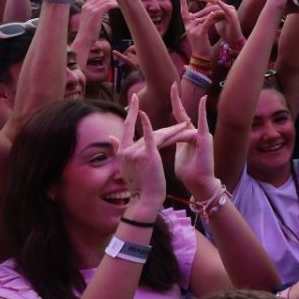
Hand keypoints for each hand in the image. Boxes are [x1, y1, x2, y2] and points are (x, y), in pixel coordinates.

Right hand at [116, 91, 192, 219]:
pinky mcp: (147, 155)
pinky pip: (151, 137)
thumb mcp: (125, 166)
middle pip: (150, 133)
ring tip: (188, 128)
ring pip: (158, 136)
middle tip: (184, 123)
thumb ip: (118, 149)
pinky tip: (150, 115)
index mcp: (123, 151)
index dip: (132, 111)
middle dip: (169, 129)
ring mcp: (136, 151)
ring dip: (176, 133)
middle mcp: (127, 149)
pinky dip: (149, 126)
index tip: (134, 99)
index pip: (126, 127)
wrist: (146, 199)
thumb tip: (110, 137)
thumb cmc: (139, 185)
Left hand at [170, 94, 222, 199]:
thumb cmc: (189, 173)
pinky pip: (203, 123)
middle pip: (181, 117)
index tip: (171, 89)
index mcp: (187, 136)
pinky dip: (202, 111)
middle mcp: (195, 133)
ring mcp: (201, 135)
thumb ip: (172, 145)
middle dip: (177, 100)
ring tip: (174, 98)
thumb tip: (164, 141)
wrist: (199, 183)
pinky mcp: (205, 139)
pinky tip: (202, 100)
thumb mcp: (177, 154)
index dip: (175, 103)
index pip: (179, 117)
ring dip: (178, 115)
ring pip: (184, 124)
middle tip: (172, 84)